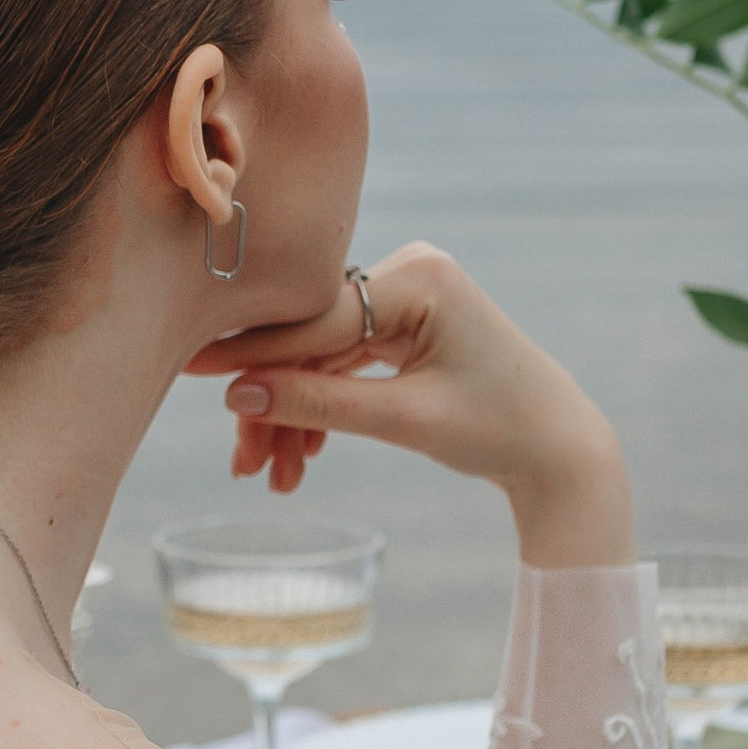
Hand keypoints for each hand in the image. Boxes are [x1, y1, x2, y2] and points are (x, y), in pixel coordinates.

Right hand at [187, 243, 634, 568]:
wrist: (559, 448)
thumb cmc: (498, 429)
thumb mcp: (404, 421)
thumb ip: (319, 403)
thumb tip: (237, 395)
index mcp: (419, 276)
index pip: (314, 316)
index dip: (251, 352)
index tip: (189, 369)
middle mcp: (409, 271)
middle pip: (309, 337)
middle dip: (276, 403)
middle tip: (243, 463)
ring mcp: (404, 296)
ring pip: (319, 356)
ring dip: (295, 415)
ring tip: (275, 477)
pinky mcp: (403, 323)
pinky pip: (342, 363)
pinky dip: (322, 408)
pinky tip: (303, 457)